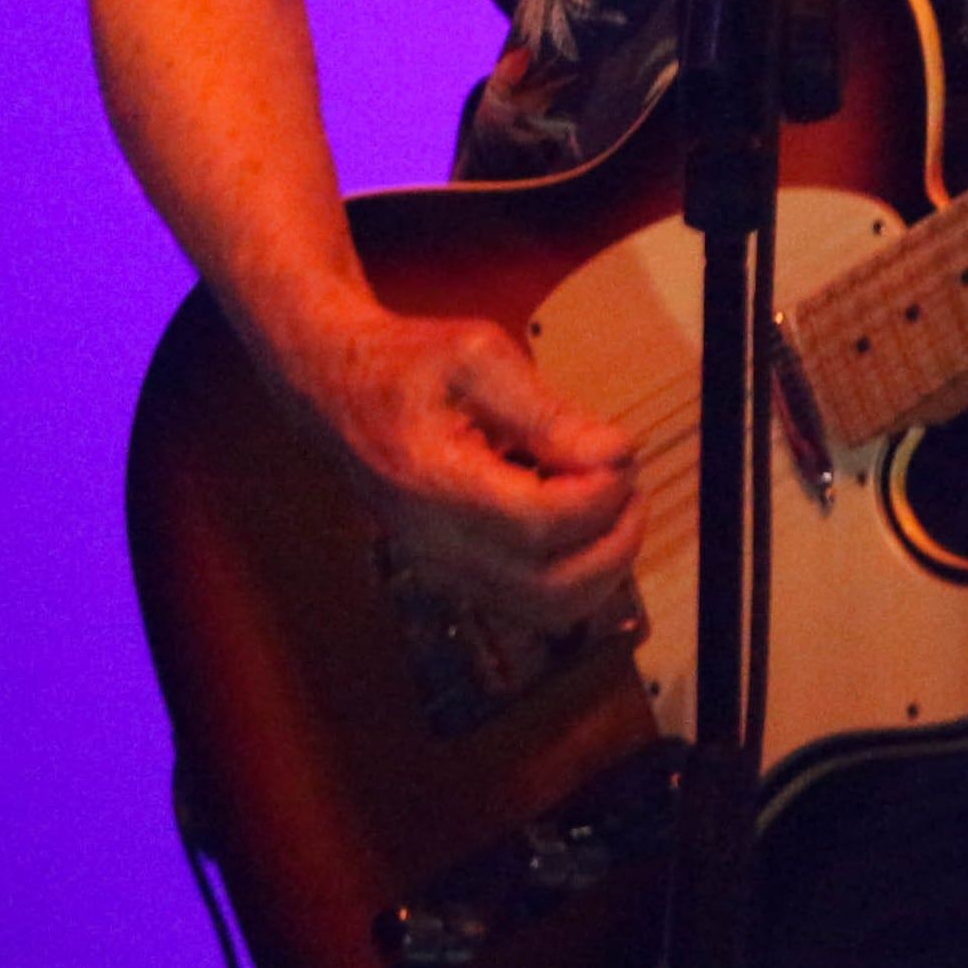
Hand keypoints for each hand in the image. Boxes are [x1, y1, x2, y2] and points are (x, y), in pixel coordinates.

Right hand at [270, 305, 641, 634]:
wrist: (338, 389)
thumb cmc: (403, 367)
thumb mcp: (477, 358)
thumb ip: (547, 411)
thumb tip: (612, 455)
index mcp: (434, 484)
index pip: (541, 524)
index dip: (599, 495)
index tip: (618, 452)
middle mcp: (436, 544)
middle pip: (553, 587)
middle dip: (614, 541)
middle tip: (629, 486)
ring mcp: (443, 568)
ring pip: (547, 609)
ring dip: (600, 566)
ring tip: (610, 504)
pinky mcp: (454, 575)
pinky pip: (529, 602)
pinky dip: (573, 573)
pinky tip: (575, 519)